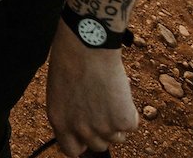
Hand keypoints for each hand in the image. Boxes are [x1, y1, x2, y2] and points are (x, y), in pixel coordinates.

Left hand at [46, 19, 138, 154]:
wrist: (88, 46)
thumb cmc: (71, 59)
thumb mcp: (60, 91)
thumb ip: (70, 112)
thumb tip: (82, 121)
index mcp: (60, 123)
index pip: (71, 150)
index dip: (81, 142)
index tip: (88, 134)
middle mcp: (80, 131)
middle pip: (98, 145)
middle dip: (102, 131)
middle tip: (104, 109)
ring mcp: (103, 128)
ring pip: (118, 138)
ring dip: (118, 122)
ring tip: (112, 97)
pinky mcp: (123, 121)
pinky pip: (132, 125)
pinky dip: (131, 111)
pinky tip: (121, 93)